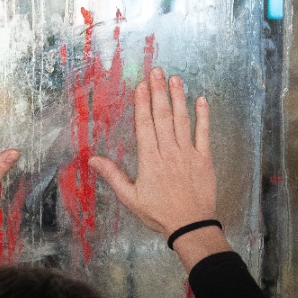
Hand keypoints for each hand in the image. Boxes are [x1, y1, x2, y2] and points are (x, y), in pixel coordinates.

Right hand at [89, 69, 223, 264]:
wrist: (191, 226)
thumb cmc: (159, 213)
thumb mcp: (130, 198)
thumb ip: (112, 176)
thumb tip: (93, 159)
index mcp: (150, 159)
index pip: (144, 124)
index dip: (142, 102)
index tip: (141, 85)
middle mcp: (168, 151)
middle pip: (163, 115)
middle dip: (159, 91)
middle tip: (157, 71)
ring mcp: (188, 153)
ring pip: (182, 119)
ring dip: (178, 97)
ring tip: (175, 79)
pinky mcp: (204, 159)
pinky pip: (204, 133)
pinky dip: (203, 116)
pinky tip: (200, 100)